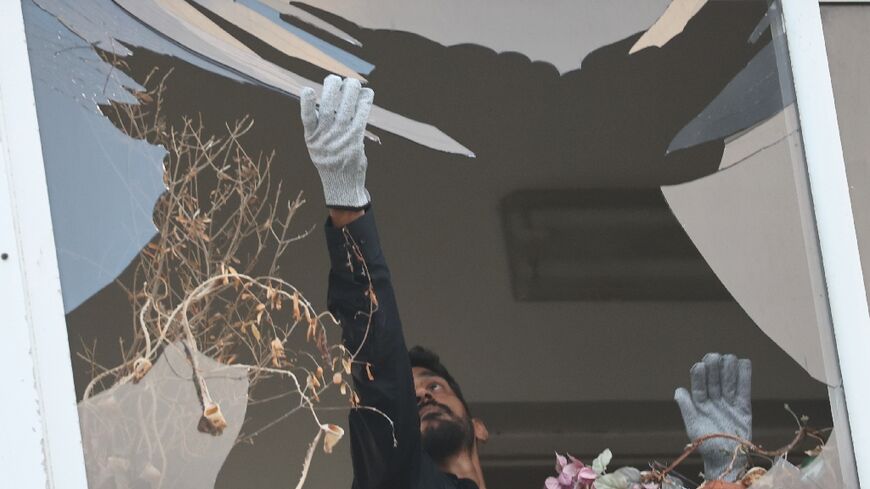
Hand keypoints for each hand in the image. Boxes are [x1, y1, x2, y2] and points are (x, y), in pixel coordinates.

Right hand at [300, 75, 373, 208]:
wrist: (342, 185)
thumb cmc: (330, 162)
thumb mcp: (316, 147)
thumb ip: (318, 128)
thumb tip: (325, 104)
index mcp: (311, 138)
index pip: (307, 118)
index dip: (307, 103)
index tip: (308, 90)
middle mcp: (325, 138)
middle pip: (328, 107)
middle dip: (332, 88)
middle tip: (336, 79)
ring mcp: (340, 139)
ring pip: (345, 109)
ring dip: (350, 91)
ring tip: (352, 82)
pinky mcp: (355, 141)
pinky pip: (360, 117)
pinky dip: (364, 103)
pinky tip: (367, 93)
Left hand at [674, 353, 751, 481]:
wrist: (726, 459)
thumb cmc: (706, 444)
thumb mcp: (694, 427)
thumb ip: (687, 408)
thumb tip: (679, 390)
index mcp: (700, 404)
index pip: (699, 386)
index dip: (699, 376)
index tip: (699, 365)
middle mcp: (714, 401)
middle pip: (714, 381)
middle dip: (714, 369)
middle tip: (714, 356)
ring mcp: (728, 404)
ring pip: (728, 383)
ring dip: (728, 370)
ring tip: (728, 357)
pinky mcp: (743, 409)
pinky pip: (744, 390)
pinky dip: (745, 377)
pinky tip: (744, 363)